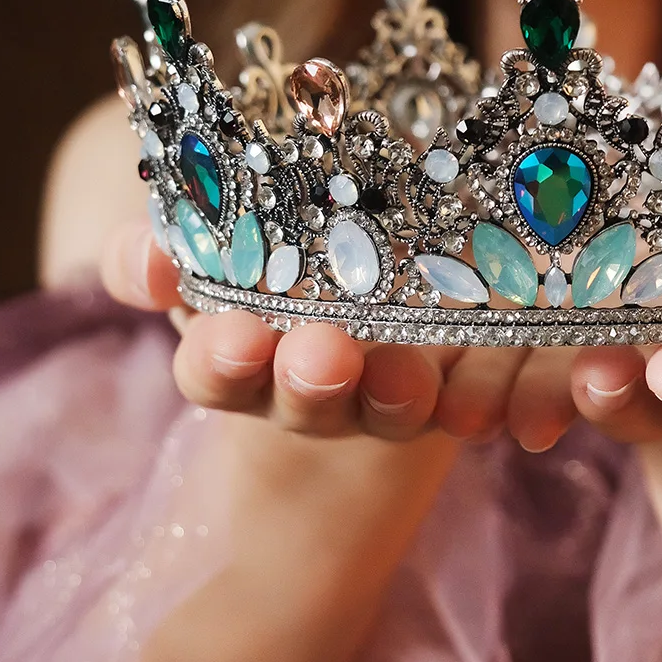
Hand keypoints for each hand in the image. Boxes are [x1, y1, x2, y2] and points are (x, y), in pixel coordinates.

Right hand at [101, 219, 530, 441]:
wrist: (373, 278)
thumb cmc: (266, 264)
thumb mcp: (206, 254)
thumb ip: (160, 257)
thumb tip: (144, 255)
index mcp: (247, 358)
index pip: (219, 371)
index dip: (221, 359)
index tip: (234, 338)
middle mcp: (319, 388)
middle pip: (311, 400)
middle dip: (314, 382)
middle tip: (323, 356)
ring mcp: (394, 394)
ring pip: (397, 407)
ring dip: (400, 395)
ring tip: (413, 374)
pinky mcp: (468, 386)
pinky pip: (486, 400)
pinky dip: (501, 399)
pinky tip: (516, 397)